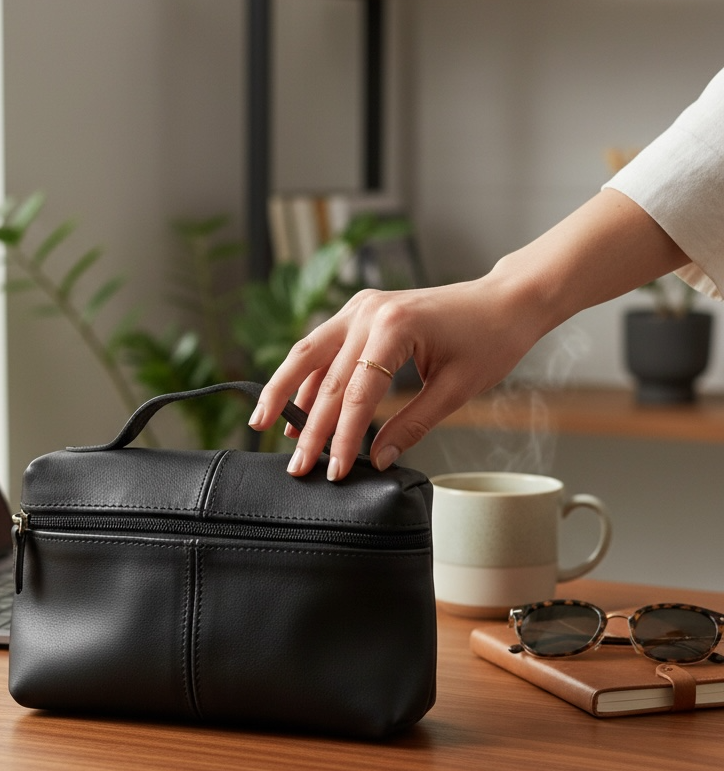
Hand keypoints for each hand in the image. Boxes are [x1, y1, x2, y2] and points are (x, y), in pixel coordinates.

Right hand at [247, 189, 687, 480]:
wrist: (506, 300)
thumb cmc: (490, 339)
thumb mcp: (456, 389)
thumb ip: (413, 424)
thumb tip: (379, 457)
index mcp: (395, 327)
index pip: (357, 394)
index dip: (344, 437)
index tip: (335, 470)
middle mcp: (369, 312)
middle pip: (326, 379)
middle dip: (310, 428)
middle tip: (296, 466)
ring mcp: (361, 308)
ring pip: (307, 353)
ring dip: (285, 390)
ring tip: (263, 424)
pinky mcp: (361, 312)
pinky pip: (323, 347)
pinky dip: (307, 377)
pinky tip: (297, 406)